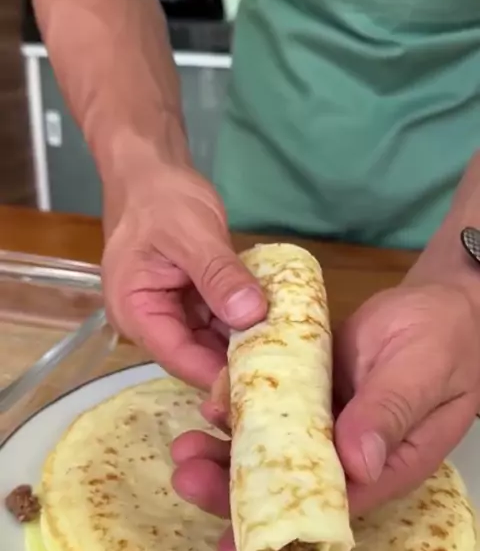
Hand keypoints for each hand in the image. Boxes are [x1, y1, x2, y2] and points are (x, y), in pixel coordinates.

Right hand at [101, 168, 266, 388]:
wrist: (151, 171)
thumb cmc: (161, 198)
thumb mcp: (193, 234)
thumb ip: (219, 275)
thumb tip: (251, 316)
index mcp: (135, 312)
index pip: (179, 358)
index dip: (219, 375)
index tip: (263, 378)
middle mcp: (150, 323)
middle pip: (196, 358)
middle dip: (237, 365)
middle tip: (286, 369)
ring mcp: (171, 314)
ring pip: (211, 345)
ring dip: (246, 345)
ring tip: (288, 352)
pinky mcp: (190, 305)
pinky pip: (219, 324)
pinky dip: (245, 324)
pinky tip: (277, 327)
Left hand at [171, 282, 479, 550]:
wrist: (440, 301)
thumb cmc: (446, 339)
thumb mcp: (421, 373)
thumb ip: (389, 413)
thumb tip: (356, 463)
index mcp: (384, 466)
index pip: (328, 510)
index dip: (279, 530)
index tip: (231, 547)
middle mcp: (348, 453)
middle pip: (286, 484)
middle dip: (233, 489)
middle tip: (186, 477)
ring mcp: (326, 421)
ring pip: (270, 448)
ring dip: (226, 451)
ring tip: (184, 445)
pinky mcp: (309, 390)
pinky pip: (269, 405)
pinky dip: (239, 406)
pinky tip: (212, 402)